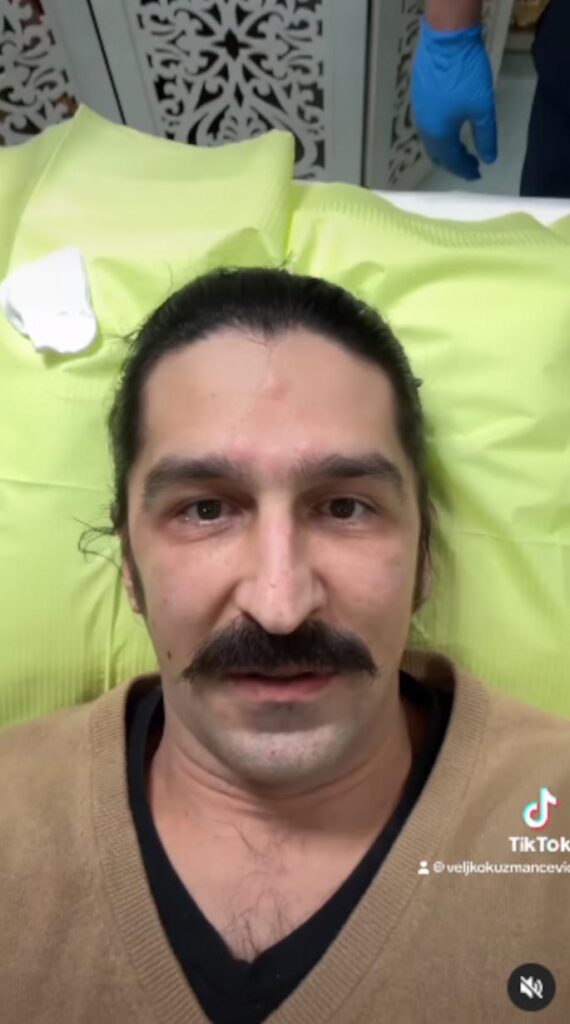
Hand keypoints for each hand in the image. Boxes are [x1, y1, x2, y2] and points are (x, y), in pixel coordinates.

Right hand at [411, 19, 497, 180]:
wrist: (446, 41)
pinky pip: (427, 126)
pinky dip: (439, 133)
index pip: (452, 161)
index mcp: (440, 135)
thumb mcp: (483, 109)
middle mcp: (425, 128)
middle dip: (453, 162)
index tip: (478, 174)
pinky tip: (450, 126)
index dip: (465, 170)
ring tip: (462, 147)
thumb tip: (489, 160)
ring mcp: (419, 112)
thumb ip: (486, 137)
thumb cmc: (467, 76)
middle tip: (470, 163)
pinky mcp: (418, 98)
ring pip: (430, 141)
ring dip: (446, 148)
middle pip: (437, 155)